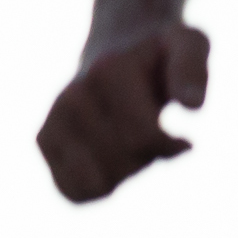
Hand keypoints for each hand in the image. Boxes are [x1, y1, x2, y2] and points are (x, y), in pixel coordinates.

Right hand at [36, 22, 210, 203]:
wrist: (118, 51)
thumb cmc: (161, 55)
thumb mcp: (189, 45)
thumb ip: (192, 70)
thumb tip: (192, 106)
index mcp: (109, 70)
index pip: (144, 138)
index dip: (172, 146)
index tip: (181, 137)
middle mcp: (74, 95)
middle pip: (122, 164)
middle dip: (147, 158)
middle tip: (150, 132)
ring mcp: (54, 117)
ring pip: (96, 185)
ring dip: (125, 173)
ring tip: (129, 142)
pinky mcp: (45, 139)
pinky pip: (73, 192)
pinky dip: (100, 189)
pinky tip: (111, 162)